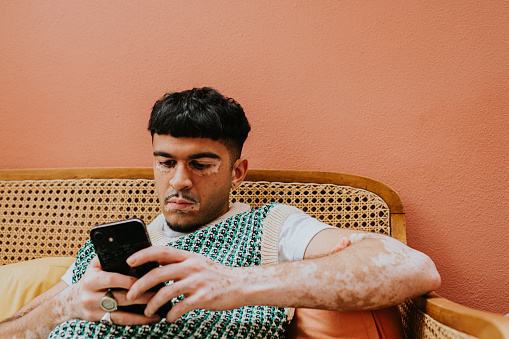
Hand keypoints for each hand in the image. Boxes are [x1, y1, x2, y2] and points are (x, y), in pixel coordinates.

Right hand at [70, 256, 160, 324]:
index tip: (146, 279)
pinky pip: (120, 322)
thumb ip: (108, 258)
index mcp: (92, 279)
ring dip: (142, 313)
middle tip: (159, 293)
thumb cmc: (89, 280)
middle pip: (120, 298)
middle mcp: (91, 296)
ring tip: (158, 309)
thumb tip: (130, 251)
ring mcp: (95, 311)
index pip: (113, 279)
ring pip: (121, 314)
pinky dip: (136, 321)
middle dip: (141, 296)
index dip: (130, 280)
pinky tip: (150, 319)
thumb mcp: (94, 266)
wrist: (71, 302)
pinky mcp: (100, 321)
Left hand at [126, 246, 244, 321]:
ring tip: (147, 312)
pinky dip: (170, 315)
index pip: (161, 251)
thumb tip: (156, 263)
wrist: (241, 284)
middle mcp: (191, 267)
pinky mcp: (203, 298)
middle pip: (158, 273)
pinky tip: (168, 318)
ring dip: (152, 304)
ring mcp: (197, 282)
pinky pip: (180, 308)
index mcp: (188, 257)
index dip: (143, 255)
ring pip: (166, 292)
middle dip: (140, 285)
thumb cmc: (217, 276)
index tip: (129, 262)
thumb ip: (179, 262)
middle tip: (131, 295)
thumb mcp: (198, 262)